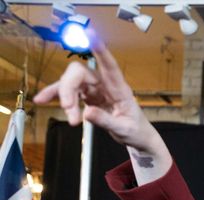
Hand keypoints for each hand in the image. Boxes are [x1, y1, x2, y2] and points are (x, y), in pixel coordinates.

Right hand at [32, 30, 171, 183]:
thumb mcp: (124, 129)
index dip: (100, 50)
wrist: (137, 137)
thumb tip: (87, 113)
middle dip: (68, 89)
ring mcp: (95, 89)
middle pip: (79, 73)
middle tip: (69, 110)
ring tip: (70, 119)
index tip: (90, 34)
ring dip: (64, 98)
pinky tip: (43, 99)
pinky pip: (69, 92)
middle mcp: (105, 84)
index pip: (109, 65)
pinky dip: (56, 96)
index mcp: (120, 89)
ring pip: (71, 82)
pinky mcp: (88, 96)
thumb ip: (106, 121)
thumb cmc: (135, 130)